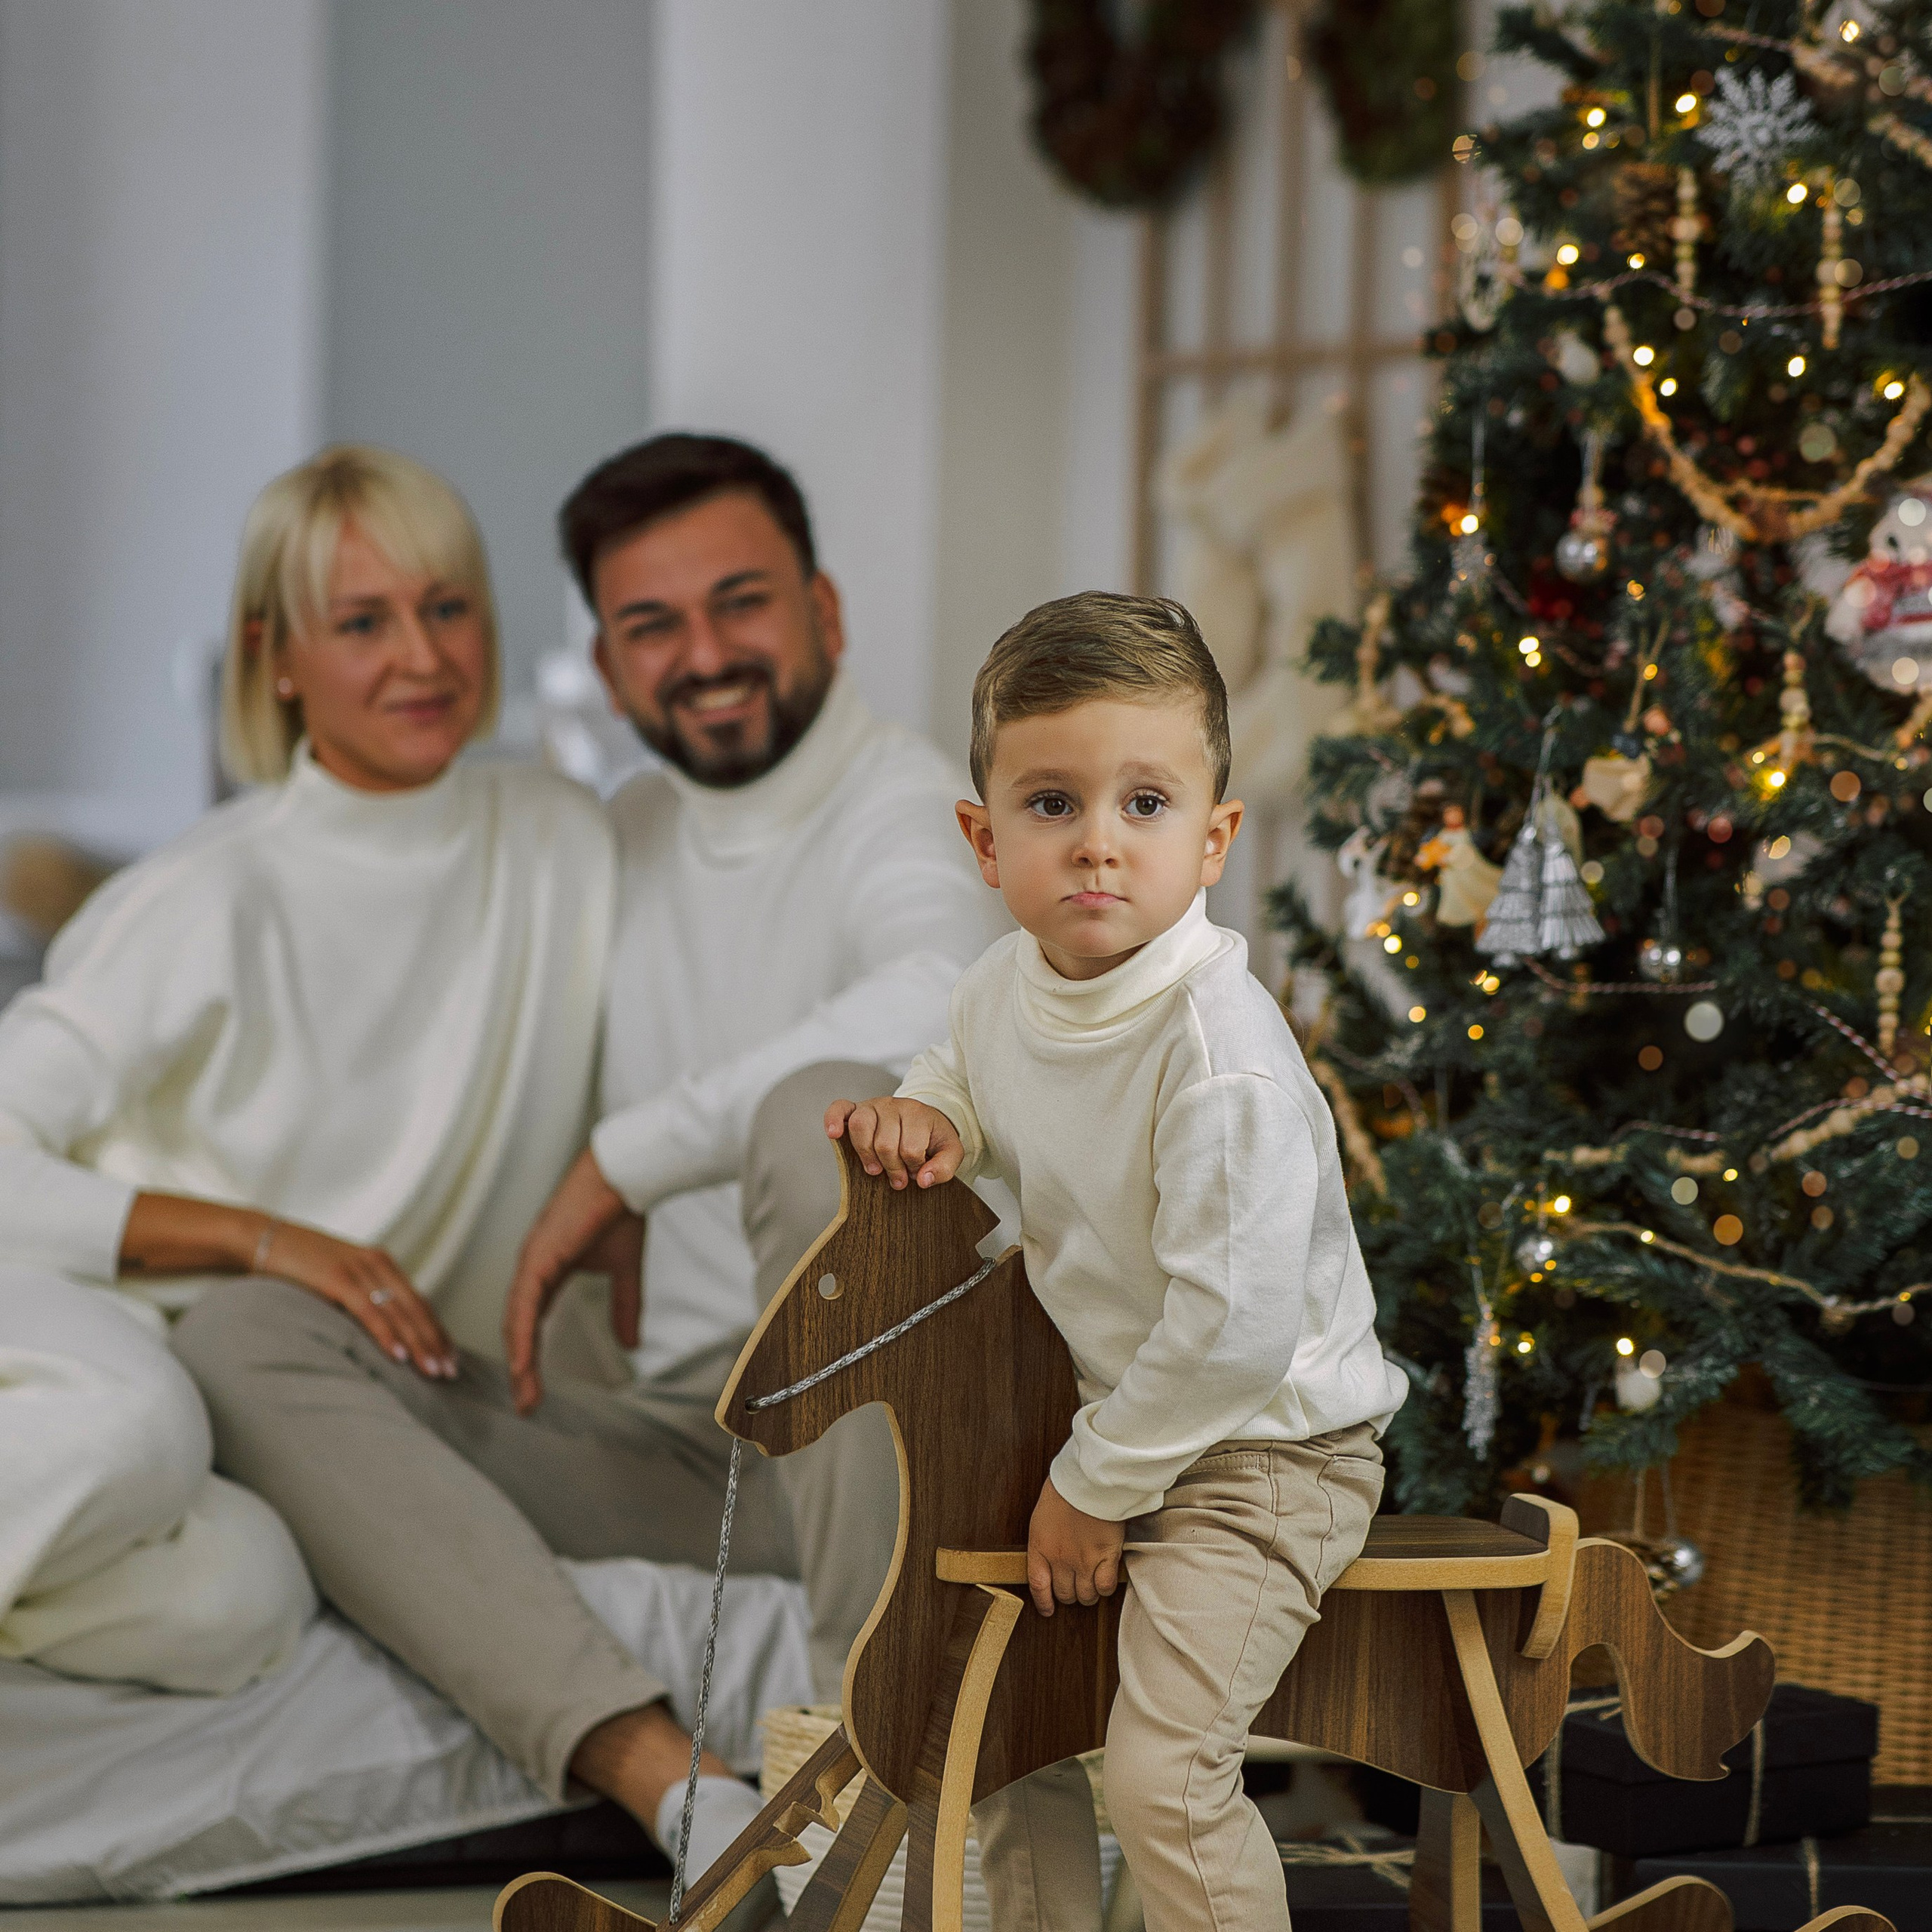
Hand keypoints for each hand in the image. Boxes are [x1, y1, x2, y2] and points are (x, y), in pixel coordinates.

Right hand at [262, 1220, 456, 1380]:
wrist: (261, 1239)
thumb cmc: (299, 1267)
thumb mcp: (339, 1280)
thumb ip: (362, 1299)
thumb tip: (381, 1334)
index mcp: (382, 1264)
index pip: (419, 1303)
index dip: (438, 1332)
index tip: (452, 1359)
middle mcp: (378, 1264)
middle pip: (416, 1309)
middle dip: (436, 1343)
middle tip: (451, 1373)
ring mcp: (359, 1269)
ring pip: (399, 1312)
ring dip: (419, 1344)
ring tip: (433, 1371)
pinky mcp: (337, 1277)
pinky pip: (369, 1310)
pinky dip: (386, 1333)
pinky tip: (399, 1355)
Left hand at [504, 1148, 634, 1414]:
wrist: (625, 1174)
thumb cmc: (620, 1211)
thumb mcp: (624, 1269)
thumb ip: (624, 1307)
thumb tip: (630, 1346)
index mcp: (547, 1269)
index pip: (532, 1320)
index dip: (530, 1354)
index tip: (534, 1389)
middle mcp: (533, 1268)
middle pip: (518, 1326)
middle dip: (522, 1367)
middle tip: (526, 1403)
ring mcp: (532, 1262)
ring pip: (517, 1320)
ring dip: (520, 1359)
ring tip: (525, 1394)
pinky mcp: (539, 1257)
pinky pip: (524, 1304)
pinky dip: (521, 1334)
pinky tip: (522, 1362)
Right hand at [825, 1096, 962, 1189]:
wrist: (924, 1119)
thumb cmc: (933, 1138)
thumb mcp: (951, 1152)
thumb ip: (944, 1168)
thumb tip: (923, 1180)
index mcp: (919, 1114)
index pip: (911, 1149)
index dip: (913, 1167)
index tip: (916, 1172)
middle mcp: (894, 1105)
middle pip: (884, 1143)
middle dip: (892, 1168)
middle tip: (899, 1177)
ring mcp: (873, 1105)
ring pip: (861, 1127)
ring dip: (867, 1155)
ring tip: (875, 1170)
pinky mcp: (856, 1108)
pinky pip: (839, 1108)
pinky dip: (833, 1120)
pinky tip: (834, 1134)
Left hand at [1026, 1476, 1124, 1617]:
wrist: (1088, 1480)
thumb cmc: (1065, 1490)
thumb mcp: (1042, 1516)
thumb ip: (1045, 1541)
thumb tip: (1049, 1555)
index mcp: (1041, 1547)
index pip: (1038, 1586)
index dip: (1043, 1602)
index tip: (1047, 1609)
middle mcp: (1061, 1560)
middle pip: (1064, 1594)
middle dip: (1068, 1595)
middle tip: (1073, 1589)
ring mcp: (1084, 1561)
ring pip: (1085, 1595)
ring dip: (1087, 1594)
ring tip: (1090, 1585)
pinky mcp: (1107, 1556)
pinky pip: (1105, 1586)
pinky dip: (1104, 1588)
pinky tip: (1104, 1580)